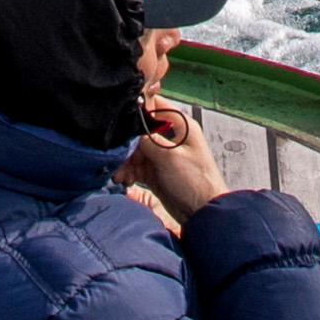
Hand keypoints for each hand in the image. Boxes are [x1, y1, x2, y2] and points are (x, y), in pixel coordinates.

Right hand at [124, 95, 224, 223]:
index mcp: (181, 126)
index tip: (120, 120)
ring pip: (136, 150)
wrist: (202, 213)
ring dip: (125, 162)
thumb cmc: (196, 182)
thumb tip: (129, 130)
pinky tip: (125, 180)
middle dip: (127, 145)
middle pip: (140, 131)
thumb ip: (148, 140)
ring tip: (120, 175)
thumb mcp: (170, 157)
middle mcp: (170, 137)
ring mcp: (162, 155)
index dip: (137, 110)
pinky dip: (129, 172)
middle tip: (117, 158)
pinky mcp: (156, 171)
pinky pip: (137, 166)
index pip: (155, 106)